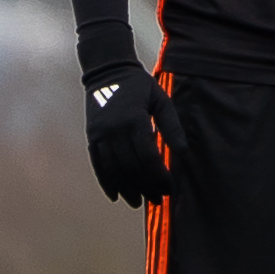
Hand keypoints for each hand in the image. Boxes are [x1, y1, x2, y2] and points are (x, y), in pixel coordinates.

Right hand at [84, 63, 183, 203]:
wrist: (107, 71)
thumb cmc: (140, 86)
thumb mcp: (160, 100)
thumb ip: (172, 126)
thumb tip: (183, 152)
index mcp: (134, 119)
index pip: (148, 157)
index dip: (159, 176)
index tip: (169, 189)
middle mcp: (115, 129)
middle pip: (131, 167)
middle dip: (146, 186)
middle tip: (157, 200)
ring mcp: (100, 134)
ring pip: (114, 169)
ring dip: (126, 188)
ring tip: (137, 203)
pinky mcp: (91, 136)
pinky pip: (98, 164)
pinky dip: (106, 181)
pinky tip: (115, 195)